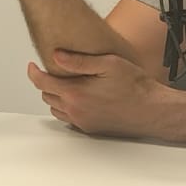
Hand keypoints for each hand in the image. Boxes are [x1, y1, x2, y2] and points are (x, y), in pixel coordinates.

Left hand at [26, 50, 174, 137]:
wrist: (152, 110)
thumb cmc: (135, 87)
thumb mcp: (108, 64)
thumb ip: (79, 61)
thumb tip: (56, 56)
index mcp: (76, 94)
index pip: (42, 83)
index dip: (33, 72)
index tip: (33, 66)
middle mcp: (76, 111)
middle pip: (47, 95)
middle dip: (46, 82)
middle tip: (55, 71)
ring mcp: (83, 122)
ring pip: (56, 109)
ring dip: (56, 96)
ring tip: (66, 84)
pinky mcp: (91, 129)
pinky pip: (69, 119)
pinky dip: (67, 108)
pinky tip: (79, 99)